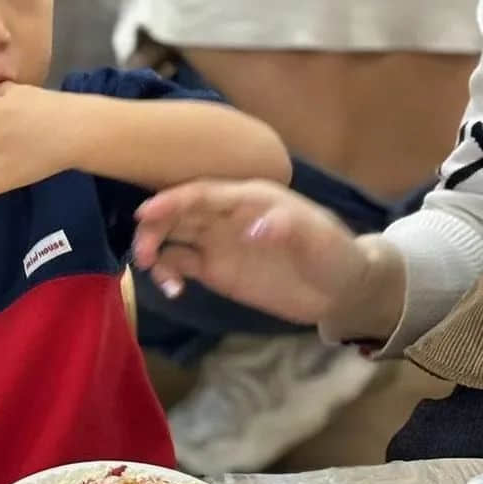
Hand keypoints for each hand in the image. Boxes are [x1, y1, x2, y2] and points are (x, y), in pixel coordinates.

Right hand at [131, 180, 369, 325]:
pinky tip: (172, 289)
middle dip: (155, 226)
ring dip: (155, 247)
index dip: (173, 201)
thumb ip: (290, 228)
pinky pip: (181, 264)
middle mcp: (227, 215)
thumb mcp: (319, 240)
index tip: (146, 213)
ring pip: (174, 235)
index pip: (203, 193)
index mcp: (249, 198)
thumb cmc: (334, 255)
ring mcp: (218, 242)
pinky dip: (168, 272)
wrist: (340, 289)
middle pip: (180, 212)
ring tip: (149, 269)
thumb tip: (255, 226)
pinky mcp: (216, 269)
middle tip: (142, 252)